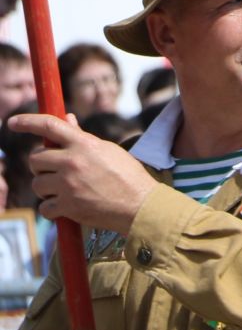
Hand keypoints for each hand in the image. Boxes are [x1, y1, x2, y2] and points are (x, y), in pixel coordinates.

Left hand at [15, 114, 155, 232]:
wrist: (141, 206)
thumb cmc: (128, 176)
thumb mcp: (107, 151)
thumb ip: (82, 137)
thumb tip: (67, 120)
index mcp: (84, 144)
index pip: (49, 125)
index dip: (27, 122)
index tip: (13, 122)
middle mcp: (72, 162)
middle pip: (35, 159)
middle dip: (41, 167)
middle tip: (55, 172)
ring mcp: (68, 185)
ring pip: (37, 184)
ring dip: (46, 189)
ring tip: (66, 191)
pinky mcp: (67, 206)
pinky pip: (44, 207)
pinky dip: (53, 209)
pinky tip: (68, 207)